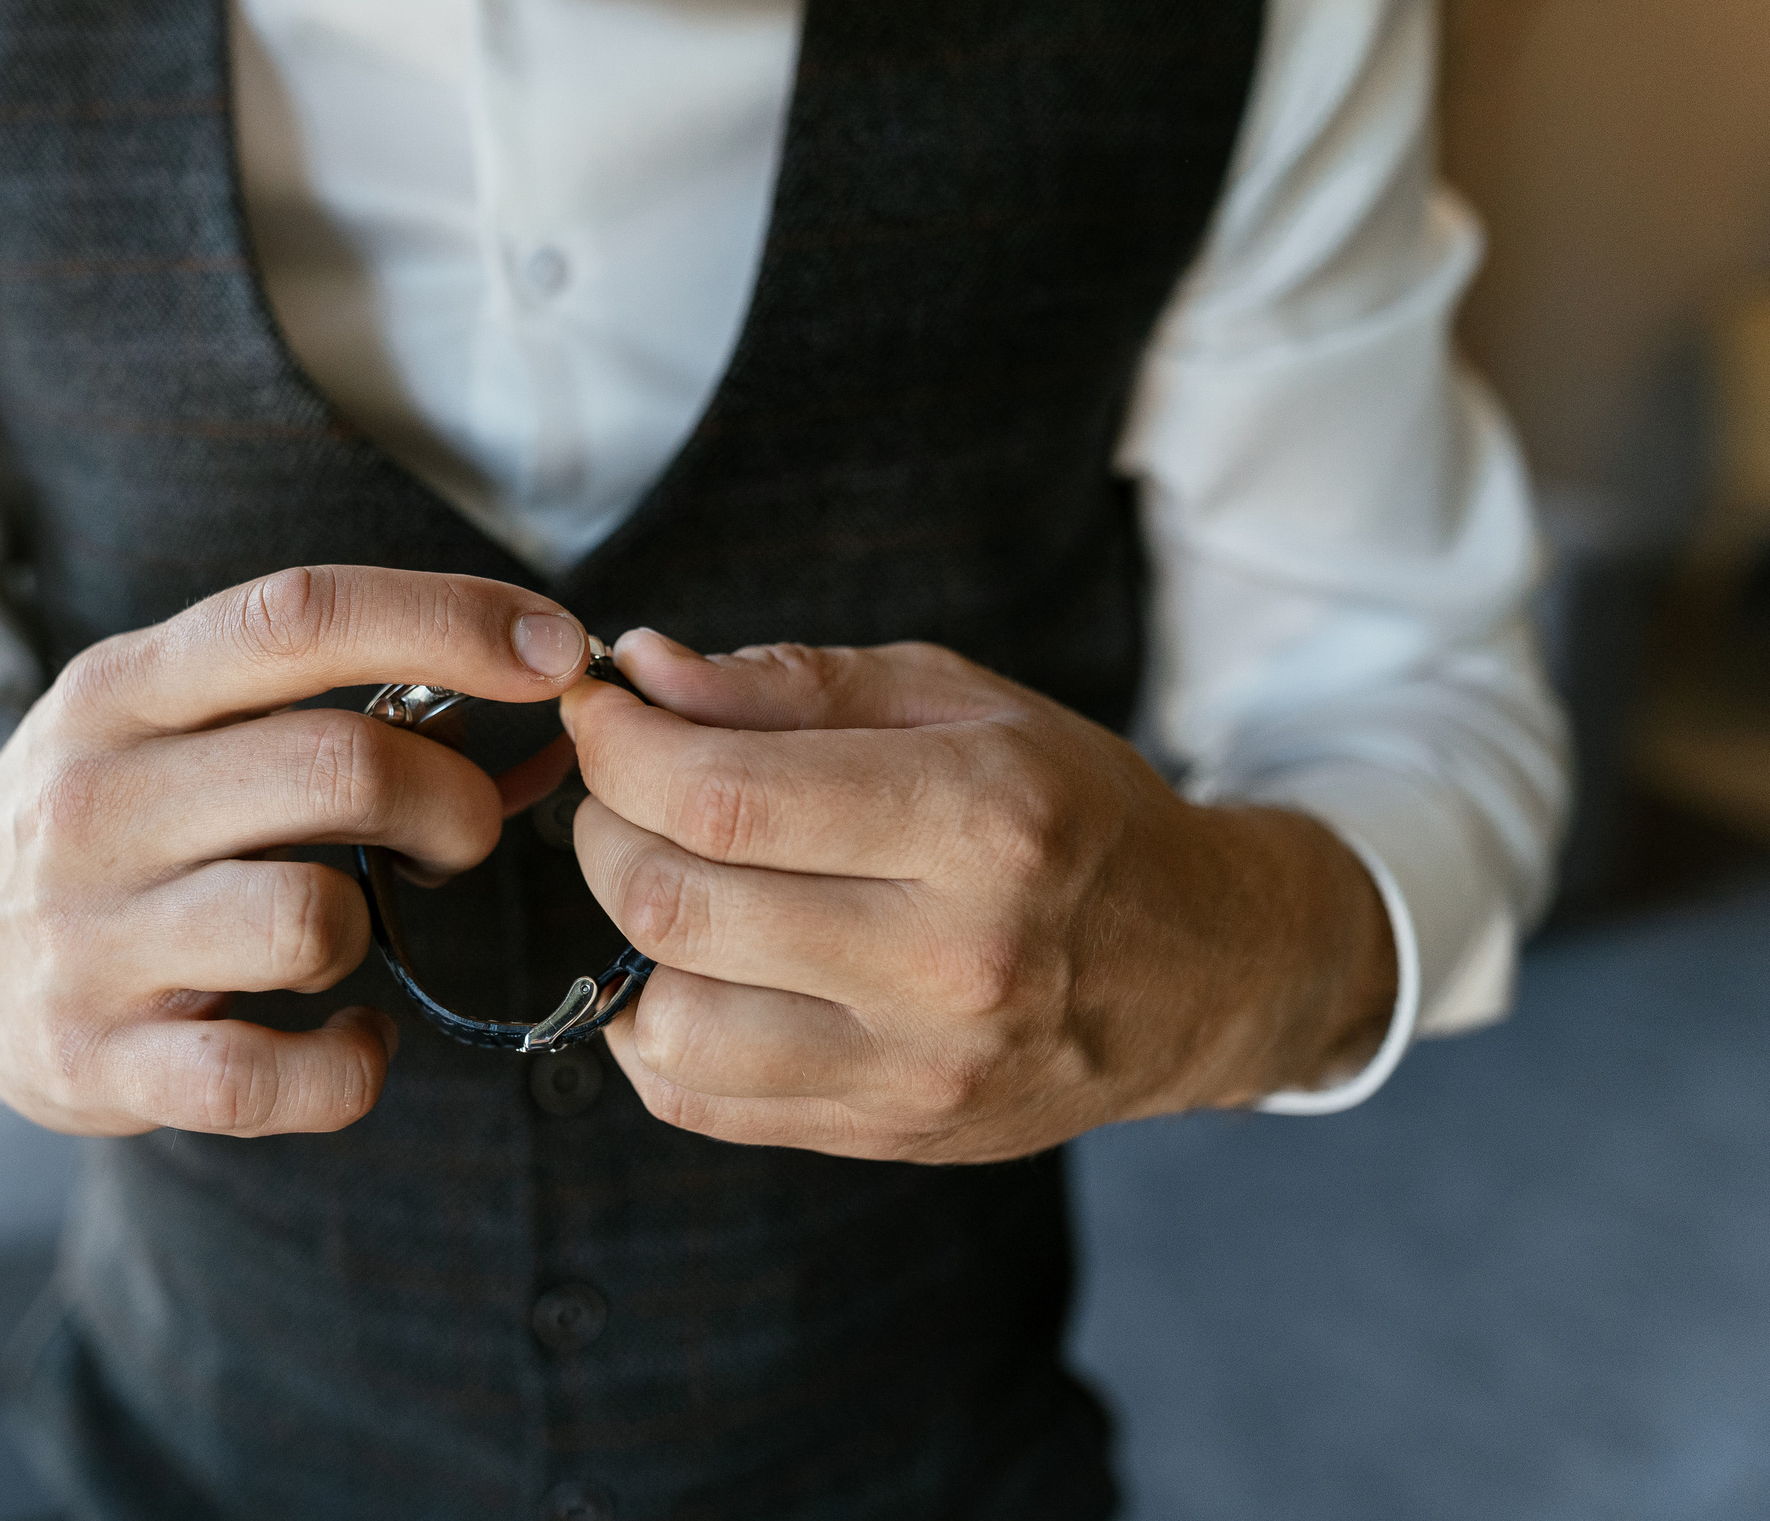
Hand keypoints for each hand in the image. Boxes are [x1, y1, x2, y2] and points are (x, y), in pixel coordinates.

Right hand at [0, 566, 589, 1137]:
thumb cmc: (102, 817)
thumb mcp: (170, 722)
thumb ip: (331, 709)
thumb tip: (547, 731)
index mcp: (123, 689)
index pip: (299, 615)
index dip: (449, 620)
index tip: (559, 650)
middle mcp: (96, 800)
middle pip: (337, 766)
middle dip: (448, 799)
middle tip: (459, 835)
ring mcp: (88, 939)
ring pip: (314, 920)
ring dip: (381, 930)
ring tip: (359, 932)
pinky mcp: (96, 1064)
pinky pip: (272, 1079)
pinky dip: (349, 1067)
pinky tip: (348, 1040)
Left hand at [560, 632, 1398, 1163]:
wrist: (1206, 969)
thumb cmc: (1070, 809)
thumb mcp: (958, 701)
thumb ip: (791, 684)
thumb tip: (642, 673)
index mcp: (977, 820)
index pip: (720, 795)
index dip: (619, 746)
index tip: (600, 712)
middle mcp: (950, 960)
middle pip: (672, 903)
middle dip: (604, 827)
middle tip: (626, 789)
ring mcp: (919, 1069)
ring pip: (668, 1019)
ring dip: (624, 933)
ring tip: (666, 877)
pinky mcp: (888, 1134)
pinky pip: (698, 1100)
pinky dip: (655, 1027)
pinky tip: (697, 966)